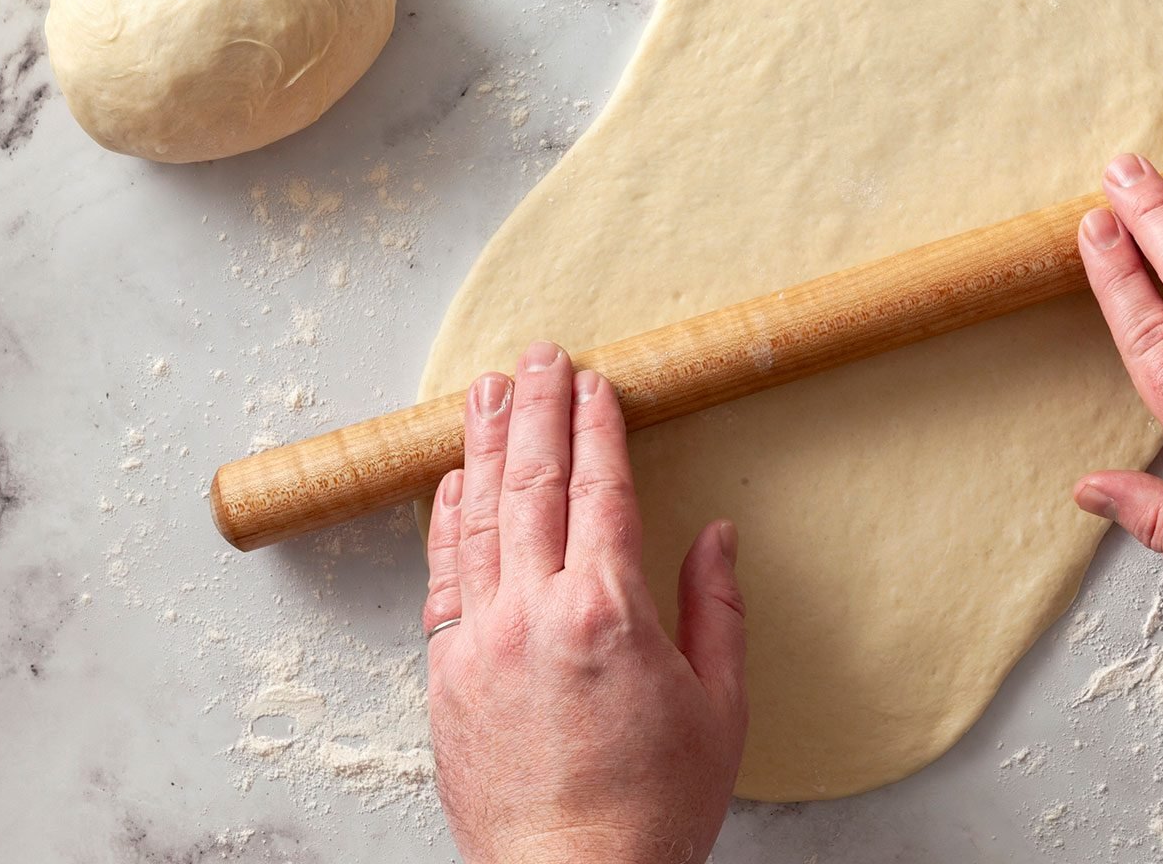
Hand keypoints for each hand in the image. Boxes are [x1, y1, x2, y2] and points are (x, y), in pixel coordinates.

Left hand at [422, 341, 746, 863]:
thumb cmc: (654, 808)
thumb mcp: (720, 708)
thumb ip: (715, 608)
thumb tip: (715, 534)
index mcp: (607, 614)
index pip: (600, 491)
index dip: (597, 427)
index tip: (595, 381)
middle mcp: (534, 614)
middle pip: (532, 485)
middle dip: (537, 409)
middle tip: (537, 353)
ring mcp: (479, 641)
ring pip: (477, 518)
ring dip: (484, 446)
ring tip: (485, 390)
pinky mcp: (445, 674)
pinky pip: (441, 576)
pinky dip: (445, 520)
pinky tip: (452, 481)